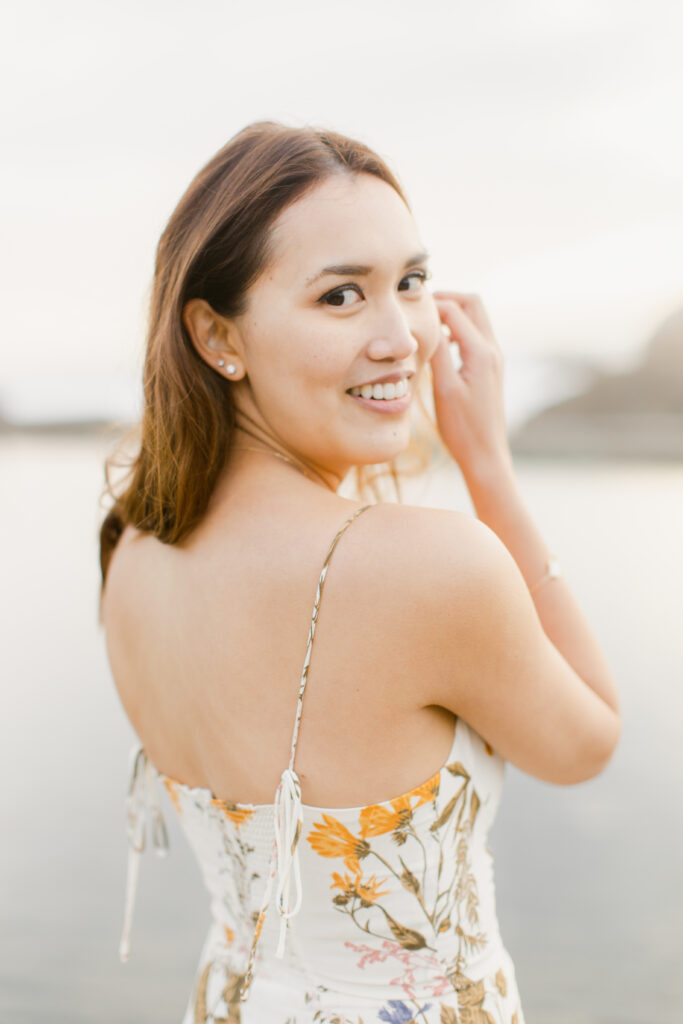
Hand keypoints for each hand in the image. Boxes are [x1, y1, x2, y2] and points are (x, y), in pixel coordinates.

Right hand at [429, 292, 512, 480]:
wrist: (485, 454)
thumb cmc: (463, 428)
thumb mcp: (444, 389)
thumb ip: (438, 352)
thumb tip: (428, 324)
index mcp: (480, 352)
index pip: (454, 309)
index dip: (430, 303)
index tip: (406, 309)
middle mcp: (492, 350)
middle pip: (472, 304)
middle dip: (447, 299)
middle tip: (420, 309)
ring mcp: (493, 359)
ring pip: (476, 318)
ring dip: (453, 313)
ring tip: (426, 324)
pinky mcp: (490, 369)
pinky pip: (475, 335)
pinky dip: (458, 329)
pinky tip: (440, 344)